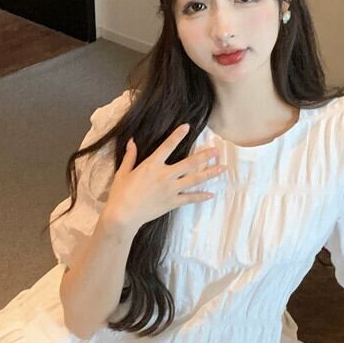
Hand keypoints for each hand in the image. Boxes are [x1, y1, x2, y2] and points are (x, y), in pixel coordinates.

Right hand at [104, 125, 226, 229]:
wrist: (123, 215)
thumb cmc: (120, 193)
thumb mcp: (123, 172)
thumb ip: (130, 156)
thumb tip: (132, 141)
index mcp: (152, 165)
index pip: (167, 146)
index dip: (177, 135)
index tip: (187, 127)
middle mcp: (165, 175)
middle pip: (190, 163)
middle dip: (205, 156)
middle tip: (217, 150)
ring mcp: (171, 189)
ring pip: (195, 179)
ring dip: (210, 173)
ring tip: (222, 168)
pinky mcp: (173, 202)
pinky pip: (190, 198)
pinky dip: (201, 196)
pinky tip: (211, 194)